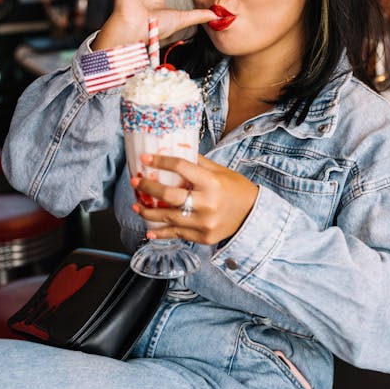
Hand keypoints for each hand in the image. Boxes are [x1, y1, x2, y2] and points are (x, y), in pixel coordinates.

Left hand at [131, 154, 258, 244]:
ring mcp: (204, 223)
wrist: (253, 215)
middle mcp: (207, 203)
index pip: (180, 167)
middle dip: (148, 187)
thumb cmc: (236, 189)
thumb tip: (174, 151)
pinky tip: (149, 230)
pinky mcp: (203, 237)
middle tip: (135, 182)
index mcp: (211, 182)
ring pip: (168, 217)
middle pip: (169, 195)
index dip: (160, 161)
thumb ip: (197, 163)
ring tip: (136, 205)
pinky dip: (161, 233)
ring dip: (148, 211)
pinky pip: (177, 234)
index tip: (145, 158)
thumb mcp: (219, 171)